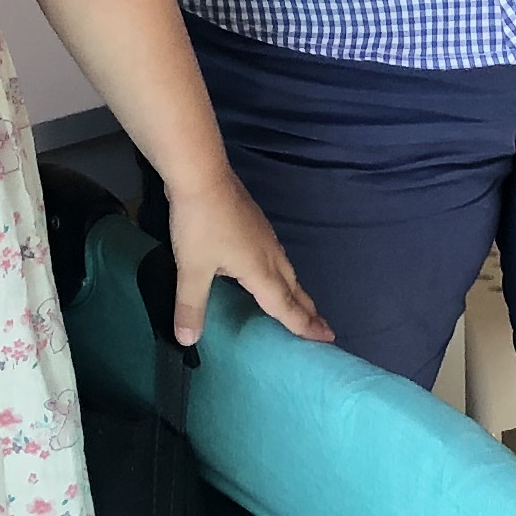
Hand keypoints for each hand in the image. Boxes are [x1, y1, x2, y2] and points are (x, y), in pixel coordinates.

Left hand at [162, 172, 331, 346]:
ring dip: (296, 292)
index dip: (304, 325)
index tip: (327, 339)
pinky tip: (270, 270)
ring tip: (301, 305)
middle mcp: (269, 254)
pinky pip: (276, 257)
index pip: (285, 305)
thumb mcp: (192, 269)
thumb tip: (188, 341)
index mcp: (260, 269)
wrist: (201, 175)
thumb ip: (191, 306)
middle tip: (325, 330)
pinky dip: (282, 274)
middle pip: (293, 288)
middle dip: (308, 311)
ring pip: (287, 271)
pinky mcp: (254, 223)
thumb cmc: (200, 224)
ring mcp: (263, 236)